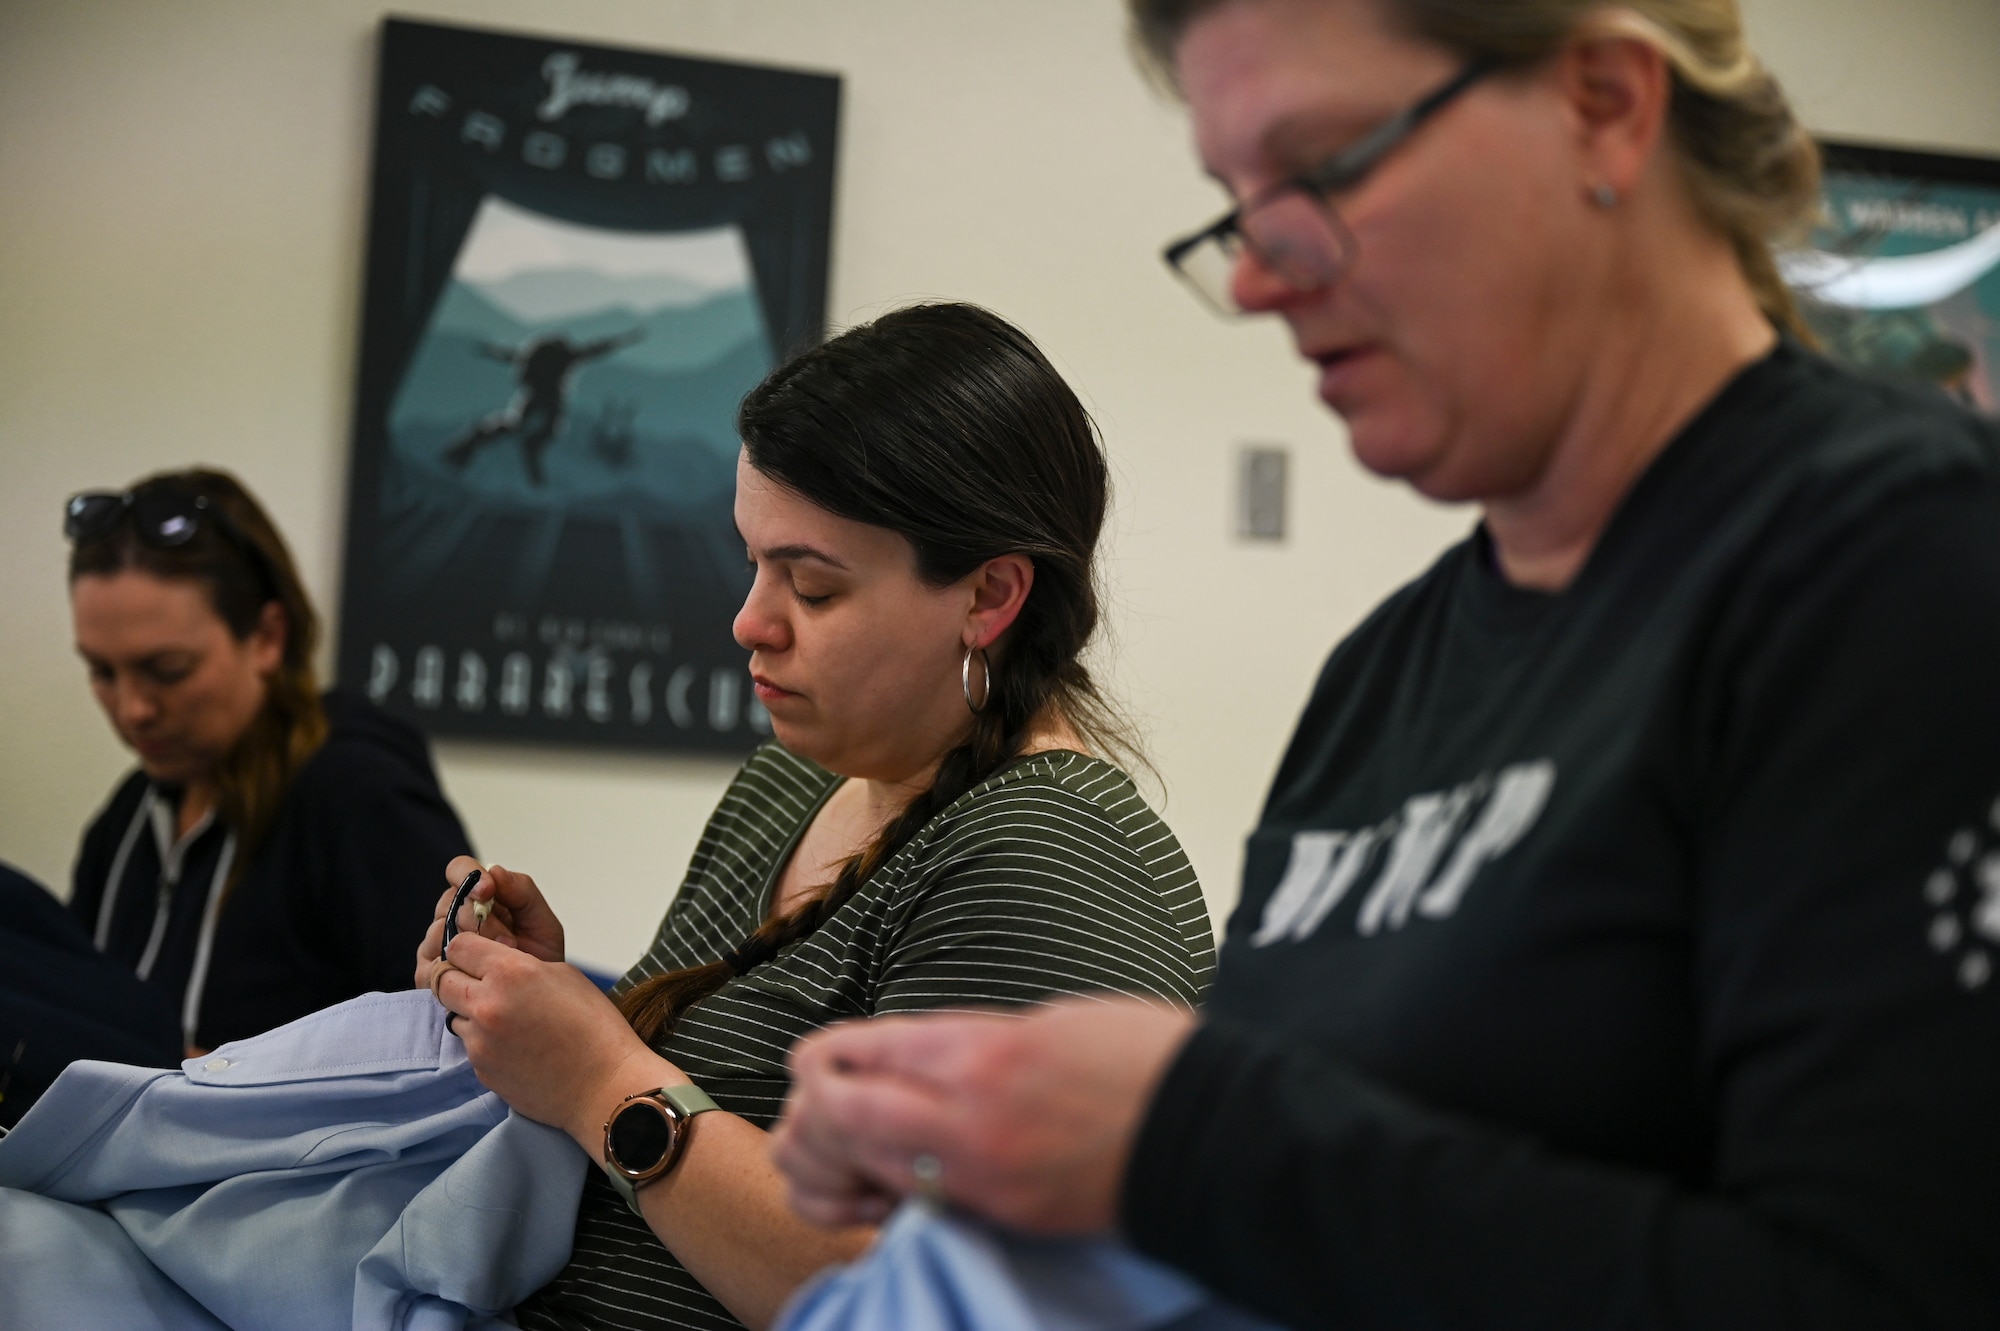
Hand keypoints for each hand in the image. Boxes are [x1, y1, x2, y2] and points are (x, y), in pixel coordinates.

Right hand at [413, 856, 565, 988]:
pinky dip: (458, 968)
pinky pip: (433, 962)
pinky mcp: (429, 972)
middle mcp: (451, 915)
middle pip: (450, 903)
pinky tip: (479, 975)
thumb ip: (521, 891)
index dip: (469, 876)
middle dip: (482, 920)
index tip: (488, 891)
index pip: (459, 870)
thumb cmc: (539, 956)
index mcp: (476, 895)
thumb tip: (494, 872)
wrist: (538, 998)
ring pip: (440, 931)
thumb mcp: (540, 921)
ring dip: (473, 947)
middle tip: (508, 941)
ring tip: (501, 961)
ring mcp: (436, 943)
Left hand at [428, 930, 673, 1150]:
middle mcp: (486, 1004)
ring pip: (453, 1014)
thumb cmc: (595, 1026)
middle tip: (482, 982)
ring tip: (506, 1019)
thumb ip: (522, 965)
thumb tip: (497, 965)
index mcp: (510, 972)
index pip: (459, 946)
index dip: (467, 946)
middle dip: (457, 976)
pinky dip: (484, 1040)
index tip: (477, 953)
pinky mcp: (480, 1069)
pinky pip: (469, 1045)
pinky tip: (515, 1045)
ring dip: (469, 1011)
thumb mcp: (564, 975)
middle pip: (441, 979)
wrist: (603, 1084)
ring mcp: (479, 1041)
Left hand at [771, 996, 1196, 1234]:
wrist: (1215, 1134)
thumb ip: (976, 1040)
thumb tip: (927, 1056)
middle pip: (842, 1117)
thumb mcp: (1053, 1019)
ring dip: (840, 1158)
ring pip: (867, 1169)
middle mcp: (968, 1115)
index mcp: (979, 1050)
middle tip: (819, 1102)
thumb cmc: (1148, 1059)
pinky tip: (891, 1180)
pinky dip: (886, 1192)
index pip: (860, 1054)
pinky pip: (916, 1203)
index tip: (818, 1057)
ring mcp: (982, 1174)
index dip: (826, 1055)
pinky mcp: (1003, 1213)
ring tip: (848, 1145)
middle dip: (817, 1110)